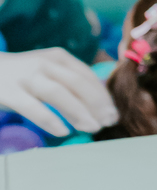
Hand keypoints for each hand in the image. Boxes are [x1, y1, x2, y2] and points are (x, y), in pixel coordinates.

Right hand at [0, 48, 117, 136]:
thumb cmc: (23, 76)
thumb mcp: (48, 70)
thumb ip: (70, 81)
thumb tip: (99, 105)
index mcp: (58, 57)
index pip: (87, 75)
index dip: (102, 95)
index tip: (113, 113)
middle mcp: (43, 64)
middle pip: (77, 83)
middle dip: (96, 104)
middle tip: (108, 122)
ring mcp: (26, 77)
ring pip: (58, 93)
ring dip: (78, 112)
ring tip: (92, 128)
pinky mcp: (9, 92)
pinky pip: (32, 107)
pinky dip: (50, 120)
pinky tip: (62, 132)